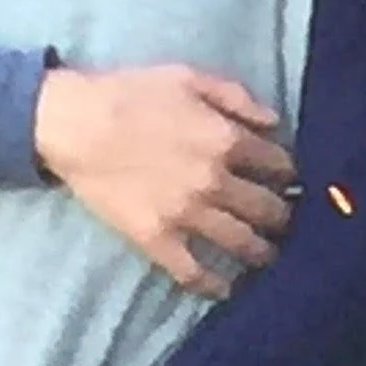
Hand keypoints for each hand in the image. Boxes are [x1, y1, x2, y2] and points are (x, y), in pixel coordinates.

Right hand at [34, 63, 296, 298]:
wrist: (74, 123)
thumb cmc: (130, 92)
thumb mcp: (189, 77)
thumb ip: (237, 97)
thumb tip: (275, 123)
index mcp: (227, 140)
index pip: (280, 166)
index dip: (289, 174)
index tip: (290, 181)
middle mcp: (216, 182)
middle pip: (270, 210)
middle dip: (284, 216)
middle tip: (286, 222)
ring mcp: (187, 214)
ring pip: (243, 244)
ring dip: (264, 253)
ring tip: (269, 256)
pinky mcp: (157, 239)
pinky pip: (195, 273)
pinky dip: (216, 286)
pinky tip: (227, 289)